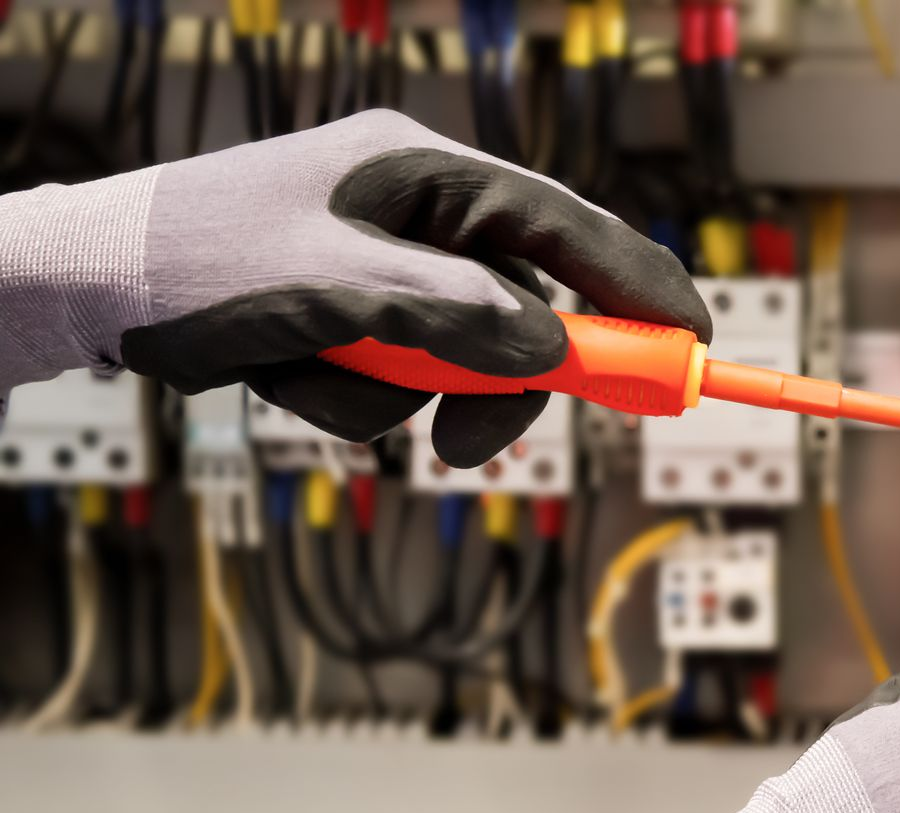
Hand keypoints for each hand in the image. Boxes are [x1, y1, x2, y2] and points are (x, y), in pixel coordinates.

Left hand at [2, 111, 708, 463]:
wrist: (97, 286)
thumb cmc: (198, 261)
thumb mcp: (331, 288)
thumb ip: (453, 315)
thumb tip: (551, 348)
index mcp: (424, 170)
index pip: (563, 225)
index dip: (636, 284)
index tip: (693, 342)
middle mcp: (420, 210)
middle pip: (522, 305)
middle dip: (493, 382)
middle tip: (466, 447)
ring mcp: (392, 261)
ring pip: (462, 352)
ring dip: (403, 393)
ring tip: (322, 383)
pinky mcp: (363, 307)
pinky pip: (404, 372)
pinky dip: (357, 395)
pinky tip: (291, 373)